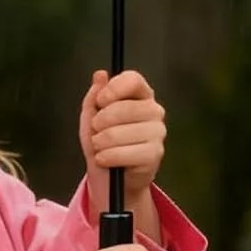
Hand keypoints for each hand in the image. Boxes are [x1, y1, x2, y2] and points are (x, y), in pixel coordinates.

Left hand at [80, 70, 165, 212]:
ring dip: (100, 143)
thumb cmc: (102, 141)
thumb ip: (95, 96)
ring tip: (99, 147)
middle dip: (100, 121)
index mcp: (140, 94)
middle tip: (95, 131)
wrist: (110, 176)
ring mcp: (157, 132)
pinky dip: (107, 157)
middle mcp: (154, 110)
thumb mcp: (92, 116)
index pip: (133, 80)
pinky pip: (125, 153)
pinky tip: (104, 159)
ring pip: (120, 133)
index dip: (114, 89)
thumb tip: (100, 75)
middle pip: (124, 107)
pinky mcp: (155, 154)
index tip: (100, 101)